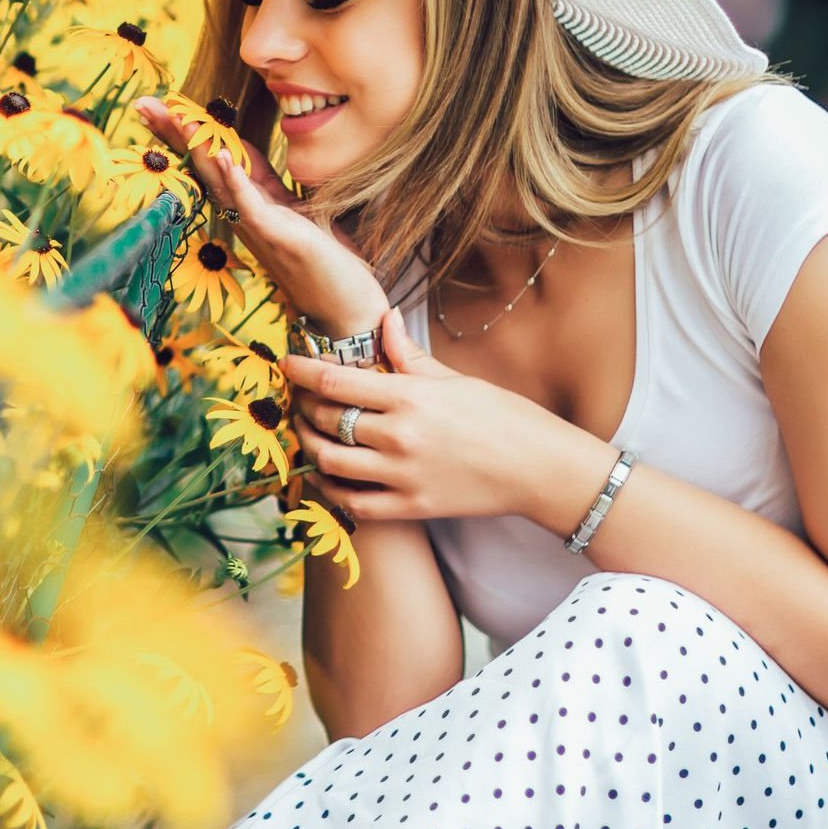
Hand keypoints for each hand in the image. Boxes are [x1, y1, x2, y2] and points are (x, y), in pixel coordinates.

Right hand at [129, 95, 386, 331]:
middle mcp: (246, 216)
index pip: (216, 158)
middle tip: (144, 105)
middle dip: (176, 133)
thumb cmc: (329, 265)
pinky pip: (253, 206)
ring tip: (177, 116)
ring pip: (221, 181)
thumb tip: (245, 158)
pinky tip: (225, 158)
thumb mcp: (299, 212)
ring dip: (198, 147)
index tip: (161, 104)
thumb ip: (272, 186)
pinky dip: (238, 181)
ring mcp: (260, 228)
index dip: (189, 130)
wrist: (349, 311)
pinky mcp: (281, 238)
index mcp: (252, 204)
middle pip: (205, 165)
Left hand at [280, 310, 590, 522]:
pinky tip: (326, 474)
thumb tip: (385, 321)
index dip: (302, 371)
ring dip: (309, 445)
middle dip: (304, 407)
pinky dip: (331, 489)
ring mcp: (402, 476)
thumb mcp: (456, 379)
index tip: (287, 363)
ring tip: (307, 433)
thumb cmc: (504, 418)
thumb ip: (410, 355)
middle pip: (327, 420)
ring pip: (331, 462)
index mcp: (410, 396)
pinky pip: (352, 503)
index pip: (336, 380)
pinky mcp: (410, 508)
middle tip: (299, 398)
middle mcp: (399, 436)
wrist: (540, 470)